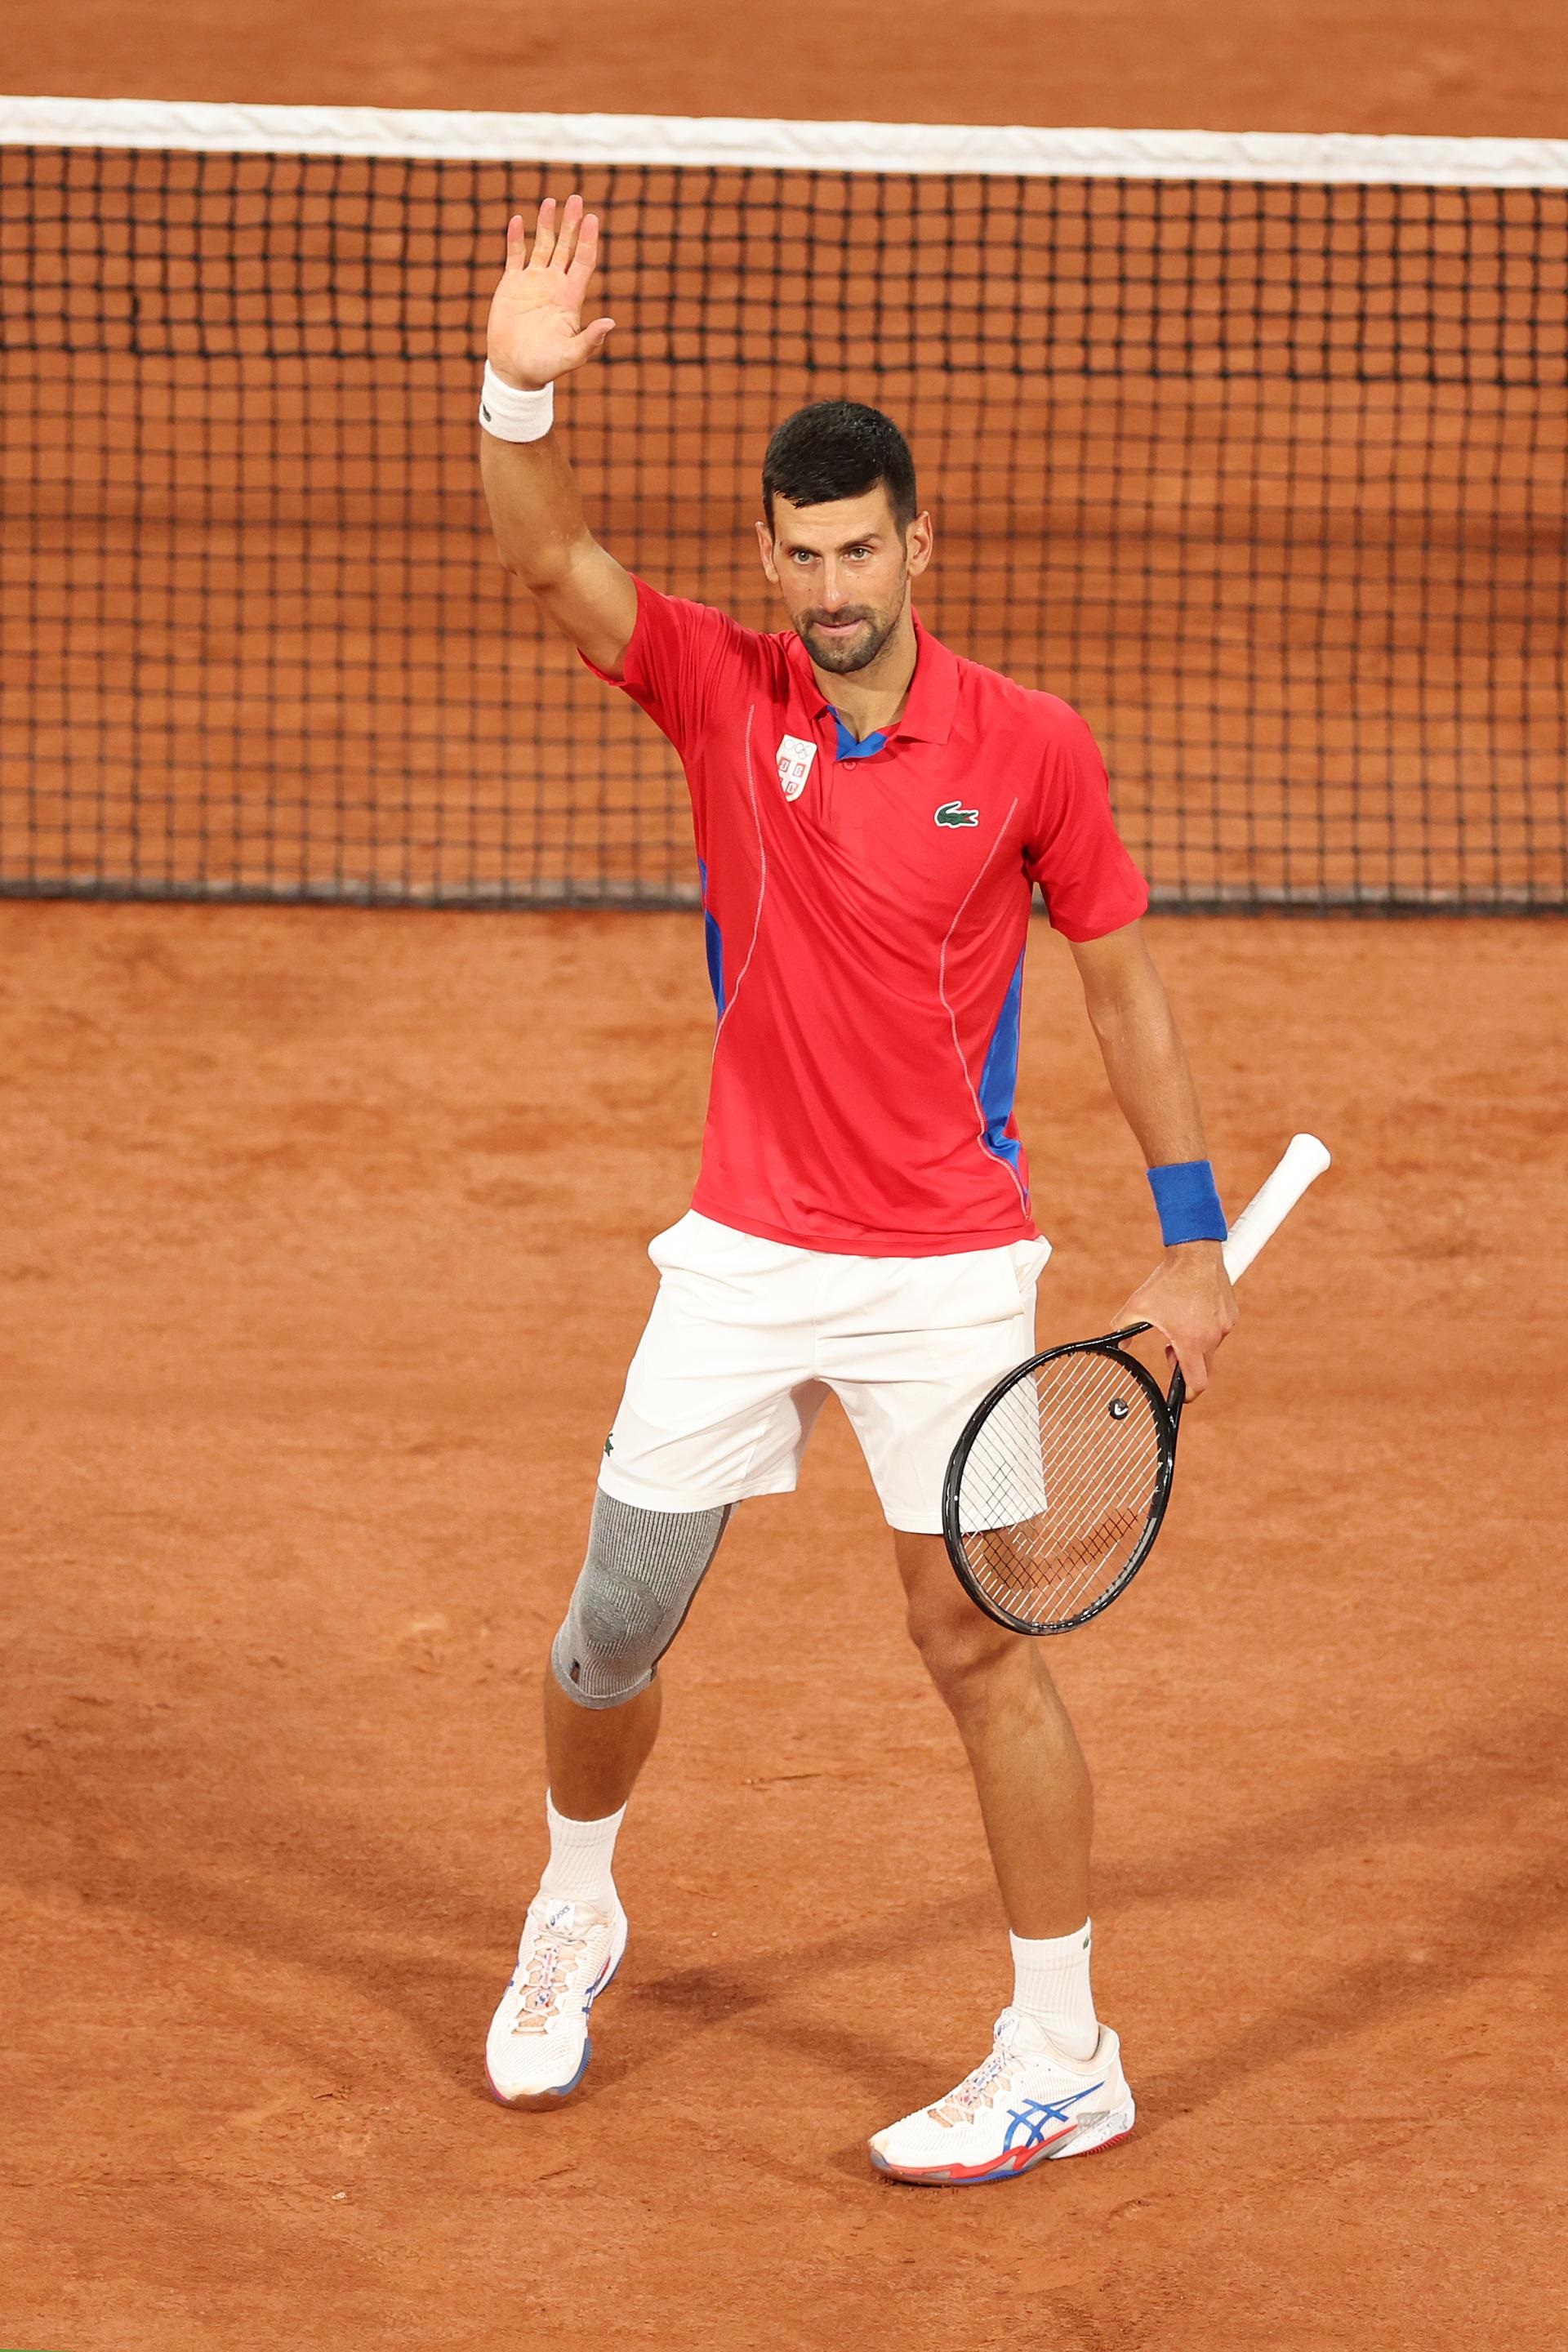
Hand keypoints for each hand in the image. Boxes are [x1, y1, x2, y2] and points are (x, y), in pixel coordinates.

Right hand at [487, 195, 614, 391]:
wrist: (515, 371)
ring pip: (542, 246)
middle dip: (571, 224)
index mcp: (570, 298)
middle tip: (576, 199)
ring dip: (546, 224)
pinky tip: (519, 221)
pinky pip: (515, 256)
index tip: (592, 219)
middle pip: (565, 247)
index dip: (588, 240)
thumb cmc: (545, 366)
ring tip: (550, 201)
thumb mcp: (571, 355)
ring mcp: (533, 283)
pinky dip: (516, 239)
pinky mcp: (512, 285)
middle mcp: (554, 285)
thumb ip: (590, 340)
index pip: (583, 261)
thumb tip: (611, 323)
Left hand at [1114, 1241, 1235, 1398]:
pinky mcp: (1231, 1313)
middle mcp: (1213, 1336)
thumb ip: (1123, 1329)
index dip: (1188, 1394)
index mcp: (1191, 1341)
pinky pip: (1218, 1330)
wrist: (1195, 1252)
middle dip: (1185, 1366)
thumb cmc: (1167, 1281)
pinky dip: (1205, 1329)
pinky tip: (1192, 1311)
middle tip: (1169, 1351)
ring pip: (1210, 1347)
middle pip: (1203, 1367)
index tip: (1182, 1396)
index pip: (1197, 1382)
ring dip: (1194, 1345)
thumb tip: (1117, 1344)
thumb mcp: (1138, 1306)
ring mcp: (1225, 1325)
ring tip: (1178, 1325)